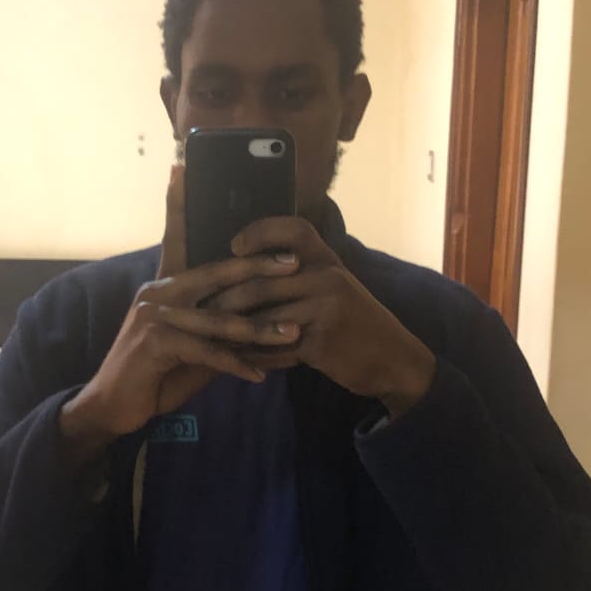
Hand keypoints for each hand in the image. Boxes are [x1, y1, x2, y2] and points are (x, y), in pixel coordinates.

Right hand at [59, 168, 303, 444]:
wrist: (114, 406)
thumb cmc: (155, 373)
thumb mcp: (191, 344)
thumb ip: (216, 326)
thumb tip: (254, 317)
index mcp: (164, 284)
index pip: (176, 236)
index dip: (179, 203)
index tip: (183, 168)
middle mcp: (157, 291)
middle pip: (215, 272)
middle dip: (258, 267)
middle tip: (293, 262)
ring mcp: (153, 316)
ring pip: (218, 318)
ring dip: (259, 330)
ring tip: (293, 334)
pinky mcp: (154, 343)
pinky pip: (206, 352)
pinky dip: (235, 365)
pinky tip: (259, 375)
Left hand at [207, 216, 436, 417]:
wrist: (394, 360)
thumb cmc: (356, 323)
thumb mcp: (336, 288)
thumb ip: (300, 276)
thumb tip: (246, 272)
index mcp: (328, 259)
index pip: (293, 228)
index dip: (260, 231)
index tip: (233, 246)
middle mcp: (328, 277)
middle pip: (260, 282)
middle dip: (224, 298)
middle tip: (197, 308)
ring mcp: (325, 310)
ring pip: (261, 317)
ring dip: (231, 331)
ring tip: (206, 337)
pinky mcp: (321, 343)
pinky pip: (275, 349)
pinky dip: (253, 357)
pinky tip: (236, 361)